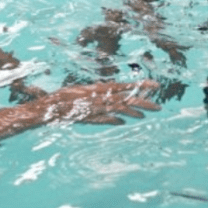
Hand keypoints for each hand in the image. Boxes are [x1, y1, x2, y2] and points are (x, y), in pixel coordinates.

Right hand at [39, 80, 159, 124]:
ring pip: (117, 107)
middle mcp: (100, 96)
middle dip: (144, 102)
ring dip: (132, 111)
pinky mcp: (86, 115)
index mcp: (101, 88)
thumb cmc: (67, 99)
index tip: (156, 85)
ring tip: (146, 115)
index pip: (126, 86)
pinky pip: (101, 117)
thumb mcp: (87, 95)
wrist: (48, 106)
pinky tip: (122, 122)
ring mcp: (94, 106)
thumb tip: (119, 113)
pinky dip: (111, 119)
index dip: (141, 85)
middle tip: (160, 107)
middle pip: (126, 98)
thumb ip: (102, 101)